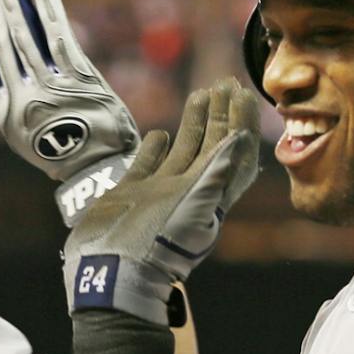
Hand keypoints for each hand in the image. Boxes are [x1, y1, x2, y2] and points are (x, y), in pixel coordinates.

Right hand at [0, 0, 139, 225]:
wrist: (100, 170)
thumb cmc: (65, 151)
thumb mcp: (26, 134)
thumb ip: (13, 99)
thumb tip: (5, 55)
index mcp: (5, 114)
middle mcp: (24, 99)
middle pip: (3, 43)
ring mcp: (52, 87)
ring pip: (27, 36)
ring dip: (15, 2)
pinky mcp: (80, 80)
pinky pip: (60, 38)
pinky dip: (49, 12)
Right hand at [63, 79, 258, 324]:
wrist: (111, 270)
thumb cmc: (156, 243)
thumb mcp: (192, 208)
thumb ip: (216, 173)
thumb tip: (241, 139)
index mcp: (208, 194)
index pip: (232, 150)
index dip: (239, 121)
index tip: (241, 92)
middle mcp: (187, 191)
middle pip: (211, 145)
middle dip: (220, 115)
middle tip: (225, 83)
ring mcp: (159, 191)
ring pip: (183, 150)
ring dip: (193, 123)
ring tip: (200, 93)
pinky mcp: (132, 193)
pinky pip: (148, 164)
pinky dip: (156, 147)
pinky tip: (160, 133)